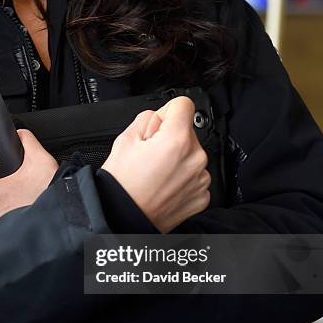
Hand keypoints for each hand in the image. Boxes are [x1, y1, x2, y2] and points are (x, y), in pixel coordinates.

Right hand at [102, 96, 210, 232]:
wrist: (122, 218)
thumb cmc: (121, 185)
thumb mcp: (124, 140)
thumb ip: (147, 119)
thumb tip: (160, 117)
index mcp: (177, 140)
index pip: (184, 104)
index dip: (166, 113)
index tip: (157, 126)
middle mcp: (195, 158)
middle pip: (187, 132)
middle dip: (170, 138)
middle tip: (149, 156)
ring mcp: (200, 179)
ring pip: (191, 155)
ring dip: (177, 160)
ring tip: (155, 174)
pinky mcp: (201, 196)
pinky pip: (195, 177)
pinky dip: (182, 179)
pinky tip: (163, 186)